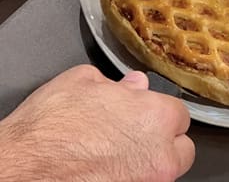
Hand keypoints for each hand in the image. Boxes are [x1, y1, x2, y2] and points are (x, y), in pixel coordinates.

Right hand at [0, 65, 194, 181]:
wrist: (20, 171)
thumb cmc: (48, 130)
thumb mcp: (82, 82)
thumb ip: (118, 84)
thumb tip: (135, 85)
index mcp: (155, 117)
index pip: (180, 114)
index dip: (160, 111)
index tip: (147, 114)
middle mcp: (160, 154)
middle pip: (182, 148)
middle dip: (165, 140)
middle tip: (138, 136)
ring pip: (165, 171)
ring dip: (151, 161)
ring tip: (119, 155)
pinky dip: (132, 177)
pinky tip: (108, 170)